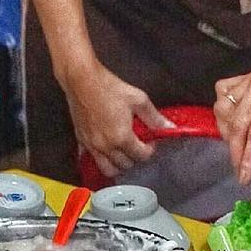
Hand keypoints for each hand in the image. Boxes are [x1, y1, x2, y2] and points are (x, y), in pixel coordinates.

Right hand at [61, 61, 170, 178]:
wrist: (82, 80)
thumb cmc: (110, 88)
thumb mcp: (138, 100)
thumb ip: (154, 117)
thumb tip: (170, 127)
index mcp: (122, 138)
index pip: (141, 156)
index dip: (150, 150)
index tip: (150, 141)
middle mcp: (106, 146)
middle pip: (125, 165)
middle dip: (135, 157)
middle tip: (139, 145)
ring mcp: (91, 146)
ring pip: (107, 169)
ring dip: (118, 164)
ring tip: (124, 152)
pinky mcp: (81, 141)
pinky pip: (90, 159)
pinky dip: (100, 159)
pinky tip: (106, 150)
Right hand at [215, 50, 250, 184]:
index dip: (249, 157)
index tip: (245, 177)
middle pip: (238, 123)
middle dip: (237, 152)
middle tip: (242, 172)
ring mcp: (248, 77)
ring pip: (224, 110)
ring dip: (229, 134)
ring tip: (242, 148)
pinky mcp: (243, 77)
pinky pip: (223, 96)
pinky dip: (224, 113)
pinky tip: (235, 124)